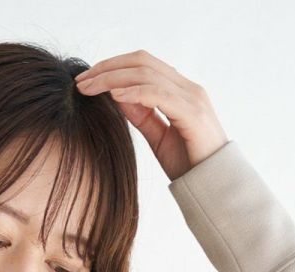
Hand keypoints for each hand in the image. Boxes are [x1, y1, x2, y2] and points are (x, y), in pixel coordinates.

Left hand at [74, 50, 228, 180]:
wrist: (214, 185)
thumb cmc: (189, 164)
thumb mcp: (158, 137)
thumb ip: (142, 115)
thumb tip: (117, 95)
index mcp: (180, 90)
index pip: (143, 64)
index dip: (112, 67)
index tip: (86, 80)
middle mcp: (187, 87)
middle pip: (142, 62)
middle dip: (107, 68)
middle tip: (81, 82)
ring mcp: (192, 97)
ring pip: (147, 74)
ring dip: (114, 78)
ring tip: (90, 88)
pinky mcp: (192, 112)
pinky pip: (159, 94)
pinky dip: (134, 92)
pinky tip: (114, 96)